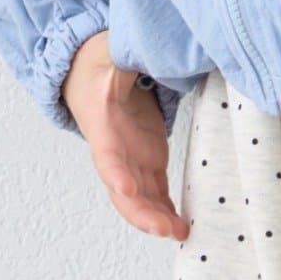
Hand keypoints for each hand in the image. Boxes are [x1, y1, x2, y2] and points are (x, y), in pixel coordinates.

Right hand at [62, 30, 189, 240]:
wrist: (97, 82)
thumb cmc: (100, 71)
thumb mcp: (109, 56)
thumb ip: (121, 57)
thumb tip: (134, 47)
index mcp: (104, 129)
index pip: (107, 156)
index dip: (116, 174)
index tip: (127, 187)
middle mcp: (117, 154)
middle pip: (125, 192)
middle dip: (143, 213)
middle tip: (166, 228)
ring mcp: (133, 161)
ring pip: (142, 200)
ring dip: (159, 219)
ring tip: (182, 232)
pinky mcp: (149, 163)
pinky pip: (157, 194)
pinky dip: (168, 211)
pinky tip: (183, 226)